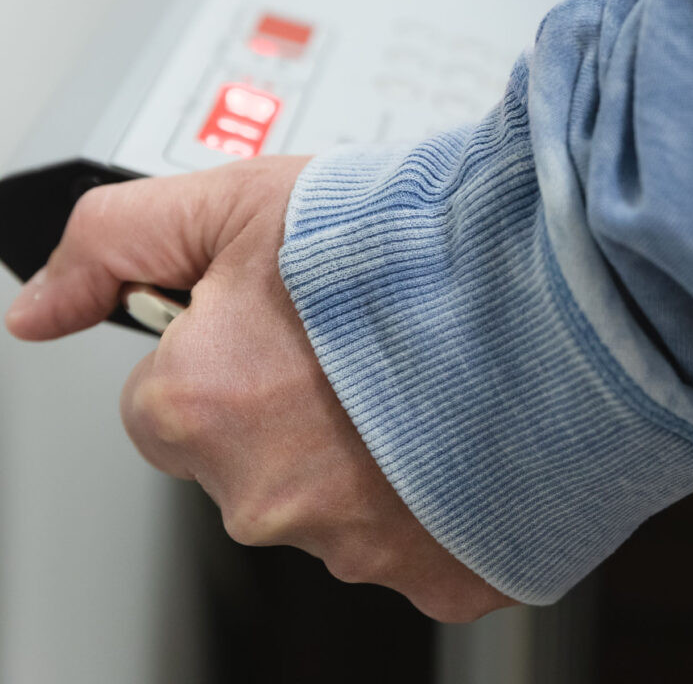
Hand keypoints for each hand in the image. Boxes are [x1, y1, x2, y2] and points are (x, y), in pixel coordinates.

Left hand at [4, 158, 512, 622]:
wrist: (555, 288)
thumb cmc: (407, 243)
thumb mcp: (240, 201)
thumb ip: (117, 241)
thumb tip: (37, 310)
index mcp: (200, 407)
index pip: (166, 403)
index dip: (225, 353)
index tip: (286, 324)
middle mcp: (265, 497)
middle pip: (246, 460)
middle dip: (291, 405)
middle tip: (364, 341)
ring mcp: (356, 546)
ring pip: (329, 502)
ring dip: (367, 448)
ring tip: (427, 371)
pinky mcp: (440, 577)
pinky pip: (414, 542)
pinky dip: (433, 494)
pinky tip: (467, 430)